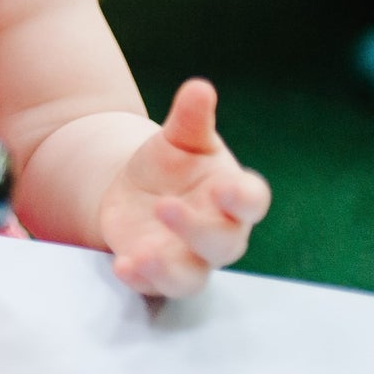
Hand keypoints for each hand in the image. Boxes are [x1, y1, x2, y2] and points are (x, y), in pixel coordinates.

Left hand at [97, 79, 270, 297]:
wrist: (139, 189)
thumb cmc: (175, 163)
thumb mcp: (180, 137)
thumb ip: (191, 117)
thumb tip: (199, 87)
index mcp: (232, 194)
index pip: (251, 201)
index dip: (244, 198)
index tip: (228, 188)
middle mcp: (218, 231)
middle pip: (222, 242)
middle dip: (197, 228)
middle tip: (166, 207)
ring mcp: (188, 256)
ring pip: (191, 275)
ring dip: (169, 268)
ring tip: (144, 255)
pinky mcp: (157, 271)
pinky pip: (154, 285)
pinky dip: (141, 279)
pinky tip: (122, 266)